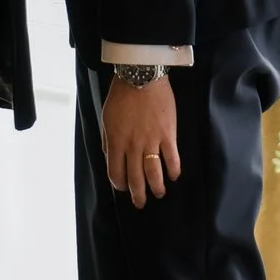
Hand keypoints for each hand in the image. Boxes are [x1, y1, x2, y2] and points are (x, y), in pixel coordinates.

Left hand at [103, 74, 179, 208]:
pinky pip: (172, 158)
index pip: (115, 172)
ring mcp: (151, 141)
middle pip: (135, 178)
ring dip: (156, 187)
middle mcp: (132, 146)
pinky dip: (173, 170)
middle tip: (141, 203)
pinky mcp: (168, 135)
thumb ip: (107, 139)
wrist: (142, 76)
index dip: (119, 184)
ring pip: (154, 173)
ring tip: (159, 193)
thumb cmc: (121, 95)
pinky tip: (173, 176)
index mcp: (115, 141)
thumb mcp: (106, 118)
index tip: (123, 188)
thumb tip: (109, 155)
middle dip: (138, 194)